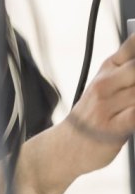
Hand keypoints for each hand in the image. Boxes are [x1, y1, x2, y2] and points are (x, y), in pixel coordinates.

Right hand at [62, 34, 134, 175]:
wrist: (66, 146)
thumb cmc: (92, 116)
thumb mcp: (105, 87)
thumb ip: (127, 72)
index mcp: (106, 69)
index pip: (130, 47)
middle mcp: (105, 84)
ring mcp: (106, 105)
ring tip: (132, 99)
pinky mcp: (112, 127)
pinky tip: (134, 109)